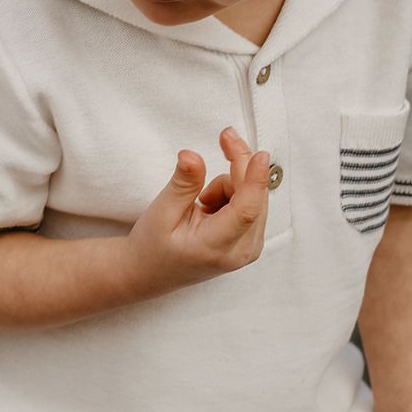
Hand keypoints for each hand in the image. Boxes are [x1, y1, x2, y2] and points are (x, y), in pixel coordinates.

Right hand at [126, 128, 269, 292]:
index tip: (260, 154)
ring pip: (255, 196)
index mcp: (215, 247)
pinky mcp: (251, 241)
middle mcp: (241, 251)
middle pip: (254, 196)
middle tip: (223, 138)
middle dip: (238, 166)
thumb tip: (192, 155)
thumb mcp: (161, 213)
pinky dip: (233, 195)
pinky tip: (210, 207)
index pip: (245, 211)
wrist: (150, 272)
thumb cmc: (152, 246)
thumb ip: (183, 184)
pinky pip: (253, 203)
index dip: (255, 180)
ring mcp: (250, 248)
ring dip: (230, 185)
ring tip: (200, 201)